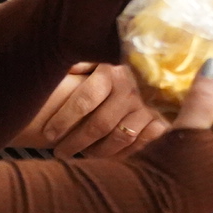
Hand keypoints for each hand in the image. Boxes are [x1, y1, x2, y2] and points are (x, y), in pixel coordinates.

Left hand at [34, 63, 168, 157]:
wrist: (163, 63)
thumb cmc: (116, 64)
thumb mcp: (95, 57)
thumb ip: (77, 64)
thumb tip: (55, 70)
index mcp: (111, 72)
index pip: (85, 100)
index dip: (64, 120)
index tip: (48, 135)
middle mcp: (131, 89)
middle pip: (100, 124)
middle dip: (75, 142)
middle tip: (59, 153)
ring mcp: (149, 106)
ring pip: (120, 138)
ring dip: (97, 151)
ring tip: (82, 154)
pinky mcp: (162, 119)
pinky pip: (142, 143)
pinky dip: (125, 152)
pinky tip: (109, 155)